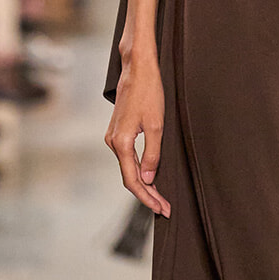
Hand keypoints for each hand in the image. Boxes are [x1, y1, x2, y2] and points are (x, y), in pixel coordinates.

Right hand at [105, 50, 168, 215]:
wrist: (137, 69)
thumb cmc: (149, 93)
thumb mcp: (157, 126)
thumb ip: (152, 155)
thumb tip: (149, 179)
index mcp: (121, 143)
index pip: (133, 180)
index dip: (148, 197)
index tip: (162, 209)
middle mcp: (113, 142)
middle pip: (129, 177)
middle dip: (148, 194)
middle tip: (165, 208)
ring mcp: (113, 137)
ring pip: (128, 168)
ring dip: (144, 184)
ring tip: (160, 197)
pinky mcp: (118, 132)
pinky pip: (128, 158)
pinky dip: (139, 170)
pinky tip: (150, 177)